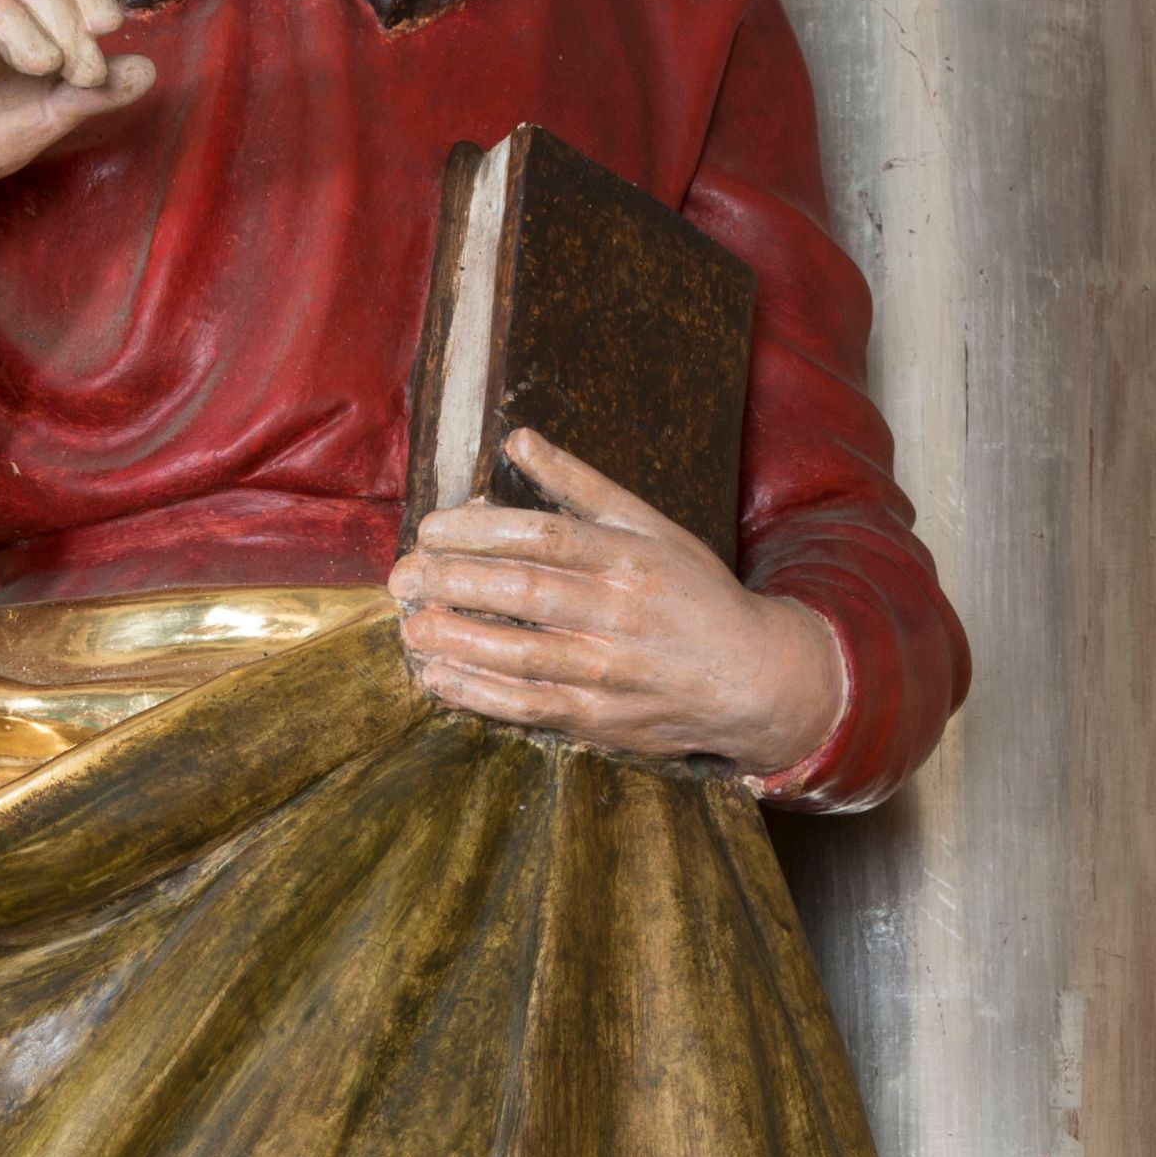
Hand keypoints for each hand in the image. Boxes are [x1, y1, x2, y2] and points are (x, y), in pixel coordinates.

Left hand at [388, 428, 844, 777]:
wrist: (754, 678)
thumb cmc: (694, 594)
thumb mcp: (649, 527)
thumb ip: (580, 485)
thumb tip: (517, 439)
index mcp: (629, 557)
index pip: (543, 536)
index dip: (479, 530)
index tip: (430, 529)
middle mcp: (618, 612)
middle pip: (524, 591)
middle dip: (454, 582)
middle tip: (402, 576)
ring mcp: (609, 669)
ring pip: (521, 653)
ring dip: (457, 640)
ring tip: (409, 626)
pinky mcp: (599, 718)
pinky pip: (529, 705)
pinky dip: (478, 694)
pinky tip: (438, 676)